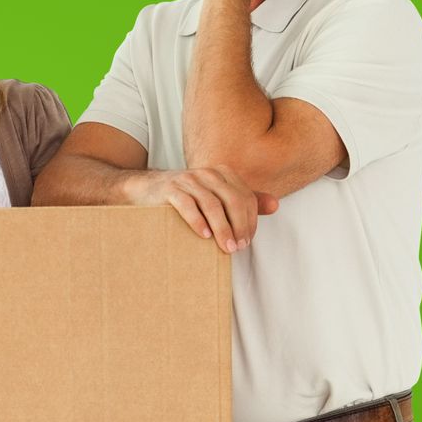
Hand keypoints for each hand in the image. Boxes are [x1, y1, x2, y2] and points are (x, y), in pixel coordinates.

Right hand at [124, 167, 279, 252]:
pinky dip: (197, 221)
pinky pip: (187, 205)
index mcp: (222, 174)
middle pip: (232, 199)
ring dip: (222, 228)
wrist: (145, 190)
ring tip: (226, 247)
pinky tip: (204, 236)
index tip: (247, 241)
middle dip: (239, 225)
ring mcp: (187, 180)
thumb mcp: (216, 197)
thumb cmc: (185, 198)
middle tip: (239, 247)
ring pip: (212, 204)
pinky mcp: (170, 189)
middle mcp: (207, 173)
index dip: (250, 221)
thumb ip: (244, 201)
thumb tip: (275, 205)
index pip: (245, 197)